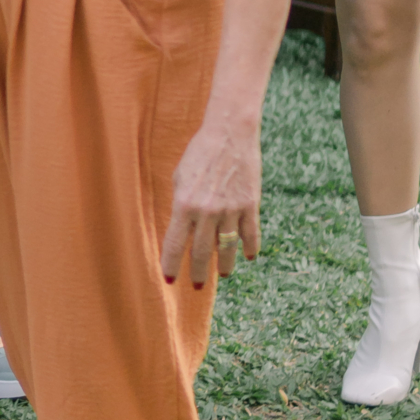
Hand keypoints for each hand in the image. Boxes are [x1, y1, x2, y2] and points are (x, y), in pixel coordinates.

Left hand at [160, 113, 261, 287]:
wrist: (229, 134)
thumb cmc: (199, 153)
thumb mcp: (179, 177)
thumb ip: (180, 205)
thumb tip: (180, 229)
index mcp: (184, 205)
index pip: (174, 244)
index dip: (171, 265)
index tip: (169, 280)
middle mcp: (207, 212)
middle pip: (202, 253)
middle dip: (198, 273)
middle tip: (197, 286)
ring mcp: (231, 210)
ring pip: (227, 249)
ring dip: (225, 266)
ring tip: (223, 275)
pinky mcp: (250, 205)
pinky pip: (250, 235)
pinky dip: (250, 248)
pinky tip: (248, 257)